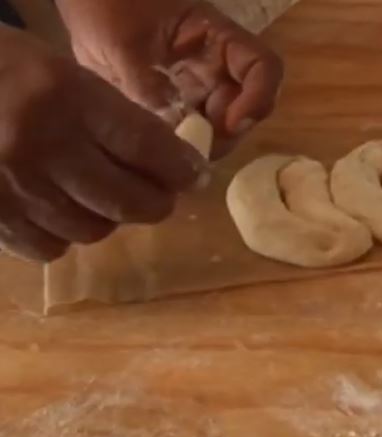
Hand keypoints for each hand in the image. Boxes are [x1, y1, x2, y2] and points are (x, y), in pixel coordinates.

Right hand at [0, 26, 205, 261]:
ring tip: (102, 197)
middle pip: (128, 201)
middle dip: (156, 203)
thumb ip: (115, 117)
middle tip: (159, 196)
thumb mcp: (64, 74)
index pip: (147, 147)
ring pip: (94, 229)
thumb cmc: (5, 72)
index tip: (191, 175)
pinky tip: (60, 209)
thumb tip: (171, 162)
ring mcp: (13, 187)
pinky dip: (65, 234)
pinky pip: (51, 247)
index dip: (181, 169)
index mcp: (68, 98)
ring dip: (109, 218)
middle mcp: (43, 146)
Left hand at [58, 0, 284, 158]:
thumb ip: (146, 85)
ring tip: (169, 154)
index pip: (263, 68)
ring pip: (222, 128)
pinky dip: (182, 149)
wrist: (81, 6)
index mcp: (216, 39)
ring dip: (204, 147)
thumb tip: (172, 130)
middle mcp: (217, 68)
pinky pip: (192, 135)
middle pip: (247, 108)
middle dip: (226, 134)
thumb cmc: (107, 7)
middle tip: (191, 152)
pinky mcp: (178, 109)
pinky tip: (158, 155)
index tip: (231, 125)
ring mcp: (199, 90)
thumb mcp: (122, 43)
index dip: (259, 98)